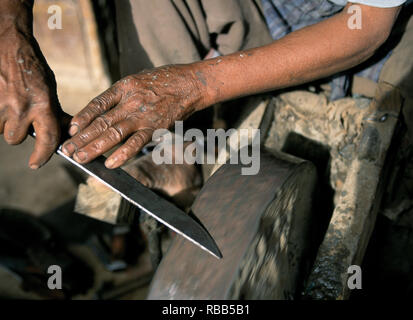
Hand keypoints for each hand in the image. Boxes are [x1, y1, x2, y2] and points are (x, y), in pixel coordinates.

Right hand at [0, 26, 66, 168]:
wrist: (9, 44)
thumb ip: (54, 113)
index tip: (36, 163)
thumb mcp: (49, 90)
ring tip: (10, 103)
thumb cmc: (32, 68)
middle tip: (21, 117)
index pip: (48, 140)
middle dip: (19, 132)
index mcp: (43, 105)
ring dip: (5, 122)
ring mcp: (0, 104)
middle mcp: (22, 108)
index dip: (42, 156)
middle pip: (16, 139)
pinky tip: (1, 101)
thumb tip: (64, 133)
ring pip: (1, 130)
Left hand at [62, 65, 204, 168]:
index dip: (82, 117)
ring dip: (94, 147)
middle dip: (81, 137)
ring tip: (80, 158)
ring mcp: (142, 115)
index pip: (97, 104)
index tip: (71, 129)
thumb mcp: (138, 79)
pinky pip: (136, 143)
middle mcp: (130, 101)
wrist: (191, 84)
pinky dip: (122, 154)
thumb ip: (121, 95)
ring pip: (113, 133)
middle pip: (100, 121)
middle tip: (67, 150)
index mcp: (123, 86)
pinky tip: (109, 164)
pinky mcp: (155, 127)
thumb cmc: (165, 80)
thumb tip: (103, 112)